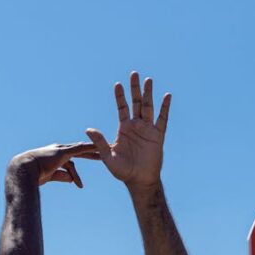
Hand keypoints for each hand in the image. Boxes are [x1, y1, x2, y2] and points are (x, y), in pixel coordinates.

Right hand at [10, 141, 99, 187]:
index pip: (71, 158)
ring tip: (105, 153)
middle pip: (79, 151)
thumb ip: (61, 176)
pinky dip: (89, 148)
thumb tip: (71, 180)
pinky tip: (98, 148)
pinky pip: (79, 149)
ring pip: (81, 149)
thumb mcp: (49, 176)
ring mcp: (61, 150)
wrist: (23, 170)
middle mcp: (59, 150)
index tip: (91, 158)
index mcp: (55, 156)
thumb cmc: (33, 175)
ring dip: (93, 152)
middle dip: (91, 152)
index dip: (81, 158)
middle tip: (103, 153)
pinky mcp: (63, 152)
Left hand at [86, 72, 170, 190]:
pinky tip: (166, 96)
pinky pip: (162, 119)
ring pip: (148, 107)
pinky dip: (164, 108)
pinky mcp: (158, 136)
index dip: (120, 96)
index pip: (122, 108)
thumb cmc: (123, 171)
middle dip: (135, 88)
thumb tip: (88, 129)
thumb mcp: (108, 156)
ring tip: (148, 80)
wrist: (139, 180)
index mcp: (124, 129)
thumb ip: (100, 142)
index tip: (117, 84)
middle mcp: (136, 126)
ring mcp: (148, 130)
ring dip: (148, 93)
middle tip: (134, 73)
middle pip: (136, 102)